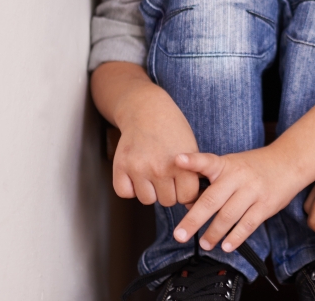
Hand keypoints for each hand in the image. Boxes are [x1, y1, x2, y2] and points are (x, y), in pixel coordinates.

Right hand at [112, 86, 200, 206]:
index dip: (186, 191)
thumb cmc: (172, 130)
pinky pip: (125, 193)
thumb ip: (193, 175)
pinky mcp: (121, 166)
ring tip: (152, 173)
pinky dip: (130, 187)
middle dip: (169, 191)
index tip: (183, 181)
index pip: (187, 197)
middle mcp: (159, 169)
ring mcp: (138, 168)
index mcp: (182, 165)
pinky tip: (137, 174)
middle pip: (167, 201)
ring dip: (150, 190)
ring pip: (147, 200)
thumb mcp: (191, 149)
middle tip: (167, 175)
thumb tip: (194, 204)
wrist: (147, 110)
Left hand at [172, 145, 305, 251]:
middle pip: (212, 199)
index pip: (207, 161)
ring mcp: (253, 191)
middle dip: (194, 219)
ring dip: (214, 233)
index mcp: (226, 164)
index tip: (178, 160)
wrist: (289, 162)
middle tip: (179, 234)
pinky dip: (235, 238)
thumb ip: (212, 180)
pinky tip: (226, 246)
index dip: (192, 161)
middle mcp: (238, 177)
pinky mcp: (265, 205)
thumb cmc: (254, 167)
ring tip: (204, 244)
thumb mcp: (232, 163)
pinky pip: (247, 225)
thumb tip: (189, 204)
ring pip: (228, 216)